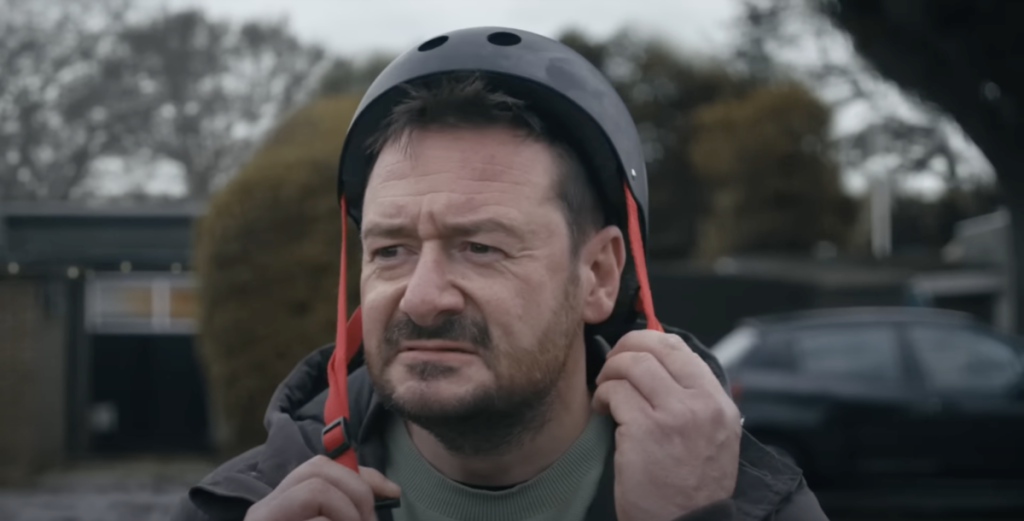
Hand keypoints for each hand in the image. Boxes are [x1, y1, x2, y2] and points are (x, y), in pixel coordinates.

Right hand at [245, 456, 400, 520]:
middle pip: (317, 468)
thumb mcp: (336, 520)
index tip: (394, 492)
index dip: (363, 475)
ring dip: (348, 514)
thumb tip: (392, 491)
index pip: (322, 467)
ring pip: (316, 490)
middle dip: (356, 491)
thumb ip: (351, 508)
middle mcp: (266, 509)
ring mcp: (263, 520)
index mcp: (283, 505)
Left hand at [592, 330, 740, 520]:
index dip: (648, 340)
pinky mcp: (644, 430)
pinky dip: (602, 396)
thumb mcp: (712, 437)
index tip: (631, 351)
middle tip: (611, 365)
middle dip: (624, 349)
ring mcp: (673, 415)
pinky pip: (614, 392)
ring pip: (631, 365)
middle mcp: (700, 404)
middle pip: (654, 347)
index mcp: (718, 403)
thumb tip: (660, 364)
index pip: (680, 347)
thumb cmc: (691, 486)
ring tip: (605, 391)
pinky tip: (602, 410)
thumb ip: (694, 400)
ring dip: (609, 373)